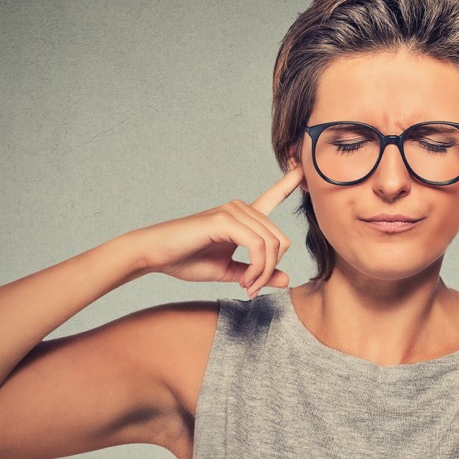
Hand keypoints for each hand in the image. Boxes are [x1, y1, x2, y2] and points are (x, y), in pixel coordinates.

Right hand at [134, 165, 303, 298]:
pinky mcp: (224, 220)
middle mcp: (241, 209)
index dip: (290, 183)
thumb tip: (286, 279)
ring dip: (263, 274)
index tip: (304, 170)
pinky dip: (256, 269)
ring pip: (271, 245)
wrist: (155, 255)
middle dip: (270, 271)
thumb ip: (258, 274)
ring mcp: (233, 211)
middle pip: (281, 240)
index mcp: (243, 217)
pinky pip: (258, 246)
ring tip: (246, 287)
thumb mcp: (230, 271)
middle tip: (252, 289)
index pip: (272, 196)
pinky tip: (244, 281)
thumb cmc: (187, 260)